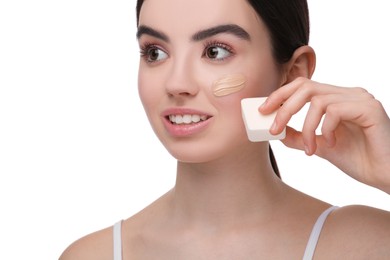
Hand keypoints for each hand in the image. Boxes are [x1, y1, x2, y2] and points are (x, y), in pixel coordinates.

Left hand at [259, 77, 389, 192]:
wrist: (385, 175)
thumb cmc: (358, 160)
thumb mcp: (320, 146)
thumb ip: (300, 136)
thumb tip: (277, 130)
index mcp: (337, 98)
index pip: (302, 86)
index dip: (280, 95)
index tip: (263, 110)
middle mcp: (348, 94)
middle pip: (305, 86)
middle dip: (284, 107)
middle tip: (274, 128)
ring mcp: (360, 98)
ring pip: (318, 100)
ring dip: (307, 127)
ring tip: (310, 148)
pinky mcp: (369, 108)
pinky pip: (335, 110)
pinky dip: (325, 129)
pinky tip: (332, 144)